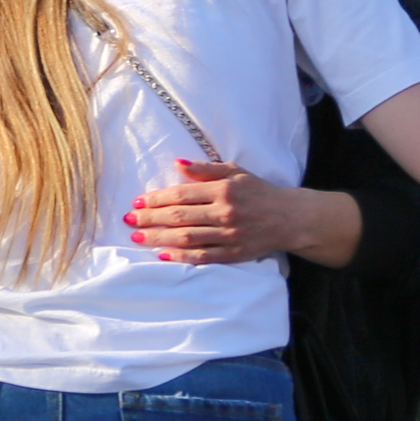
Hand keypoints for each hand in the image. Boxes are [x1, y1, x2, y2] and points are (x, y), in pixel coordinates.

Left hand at [128, 159, 330, 263]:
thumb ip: (206, 169)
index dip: (157, 198)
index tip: (138, 201)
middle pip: (179, 217)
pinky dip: (181, 257)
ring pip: (187, 238)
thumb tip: (178, 164)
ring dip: (159, 238)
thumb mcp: (235, 172)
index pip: (182, 194)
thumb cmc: (260, 192)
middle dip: (150, 218)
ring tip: (138, 236)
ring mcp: (229, 235)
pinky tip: (163, 255)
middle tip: (130, 219)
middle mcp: (225, 212)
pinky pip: (203, 257)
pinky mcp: (233, 254)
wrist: (290, 218)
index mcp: (224, 190)